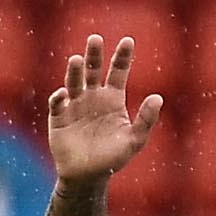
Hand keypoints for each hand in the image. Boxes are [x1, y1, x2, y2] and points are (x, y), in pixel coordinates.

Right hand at [46, 34, 165, 183]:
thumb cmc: (113, 158)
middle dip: (94, 54)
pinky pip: (57, 103)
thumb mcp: (134, 140)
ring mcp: (74, 105)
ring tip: (77, 59)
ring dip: (75, 70)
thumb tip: (158, 97)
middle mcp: (93, 97)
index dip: (122, 56)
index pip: (118, 72)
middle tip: (95, 38)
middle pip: (93, 69)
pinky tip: (64, 95)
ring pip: (74, 81)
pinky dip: (59, 97)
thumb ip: (146, 120)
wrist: (87, 177)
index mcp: (112, 99)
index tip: (128, 40)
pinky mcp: (58, 116)